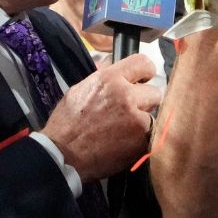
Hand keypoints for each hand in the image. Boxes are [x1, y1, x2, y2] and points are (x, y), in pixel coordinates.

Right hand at [41, 54, 162, 180]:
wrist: (62, 155)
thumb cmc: (67, 124)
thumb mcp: (80, 90)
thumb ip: (103, 77)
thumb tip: (113, 65)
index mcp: (109, 79)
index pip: (142, 62)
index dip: (146, 71)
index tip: (145, 79)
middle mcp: (125, 95)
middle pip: (154, 91)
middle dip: (145, 101)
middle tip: (132, 110)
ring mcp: (136, 118)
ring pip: (154, 115)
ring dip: (144, 121)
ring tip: (125, 130)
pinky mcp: (141, 139)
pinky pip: (151, 135)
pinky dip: (141, 139)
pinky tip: (125, 143)